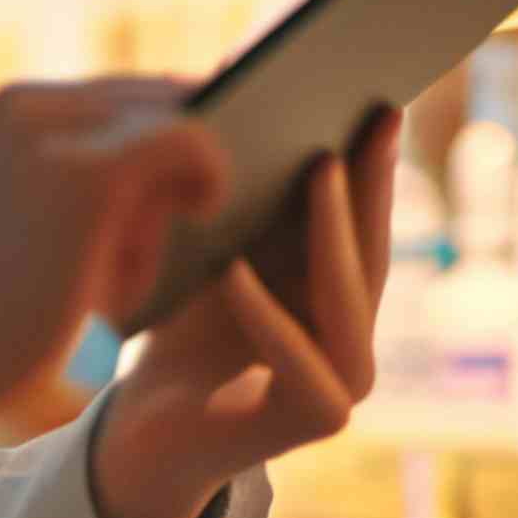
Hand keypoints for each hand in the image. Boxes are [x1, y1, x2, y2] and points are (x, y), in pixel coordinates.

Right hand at [0, 78, 229, 450]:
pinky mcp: (89, 173)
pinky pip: (190, 143)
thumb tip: (215, 138)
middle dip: (185, 161)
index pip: (128, 91)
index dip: (182, 122)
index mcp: (16, 106)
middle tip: (191, 216)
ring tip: (127, 265)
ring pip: (179, 123)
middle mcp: (30, 103)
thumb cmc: (9, 306)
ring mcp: (56, 131)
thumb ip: (112, 170)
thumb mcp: (54, 218)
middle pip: (161, 99)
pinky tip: (206, 211)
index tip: (212, 162)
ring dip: (179, 190)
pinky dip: (212, 176)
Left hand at [87, 105, 398, 517]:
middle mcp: (355, 336)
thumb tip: (242, 87)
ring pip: (347, 298)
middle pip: (368, 247)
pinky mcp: (314, 421)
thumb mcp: (213, 248)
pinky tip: (234, 269)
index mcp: (337, 293)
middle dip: (372, 177)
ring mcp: (342, 382)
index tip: (377, 92)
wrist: (140, 430)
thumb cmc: (176, 330)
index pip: (362, 217)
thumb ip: (242, 194)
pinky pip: (297, 357)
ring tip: (319, 166)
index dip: (372, 157)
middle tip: (373, 111)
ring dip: (331, 231)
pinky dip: (264, 313)